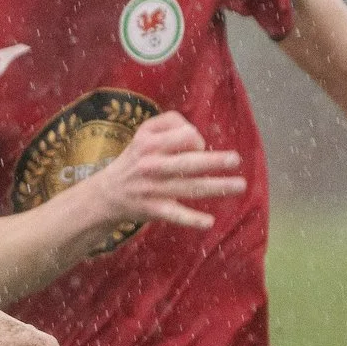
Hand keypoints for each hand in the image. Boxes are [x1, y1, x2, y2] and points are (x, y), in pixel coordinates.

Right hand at [83, 111, 244, 231]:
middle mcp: (151, 165)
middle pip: (187, 162)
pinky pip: (174, 215)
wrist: (106, 194)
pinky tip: (208, 222)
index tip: (197, 147)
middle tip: (235, 160)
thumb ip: (167, 123)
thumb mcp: (142, 133)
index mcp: (149, 143)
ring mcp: (153, 189)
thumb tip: (195, 133)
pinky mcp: (153, 210)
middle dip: (213, 161)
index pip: (183, 136)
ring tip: (239, 186)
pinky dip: (191, 220)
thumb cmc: (134, 160)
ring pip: (188, 188)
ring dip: (216, 187)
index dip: (196, 139)